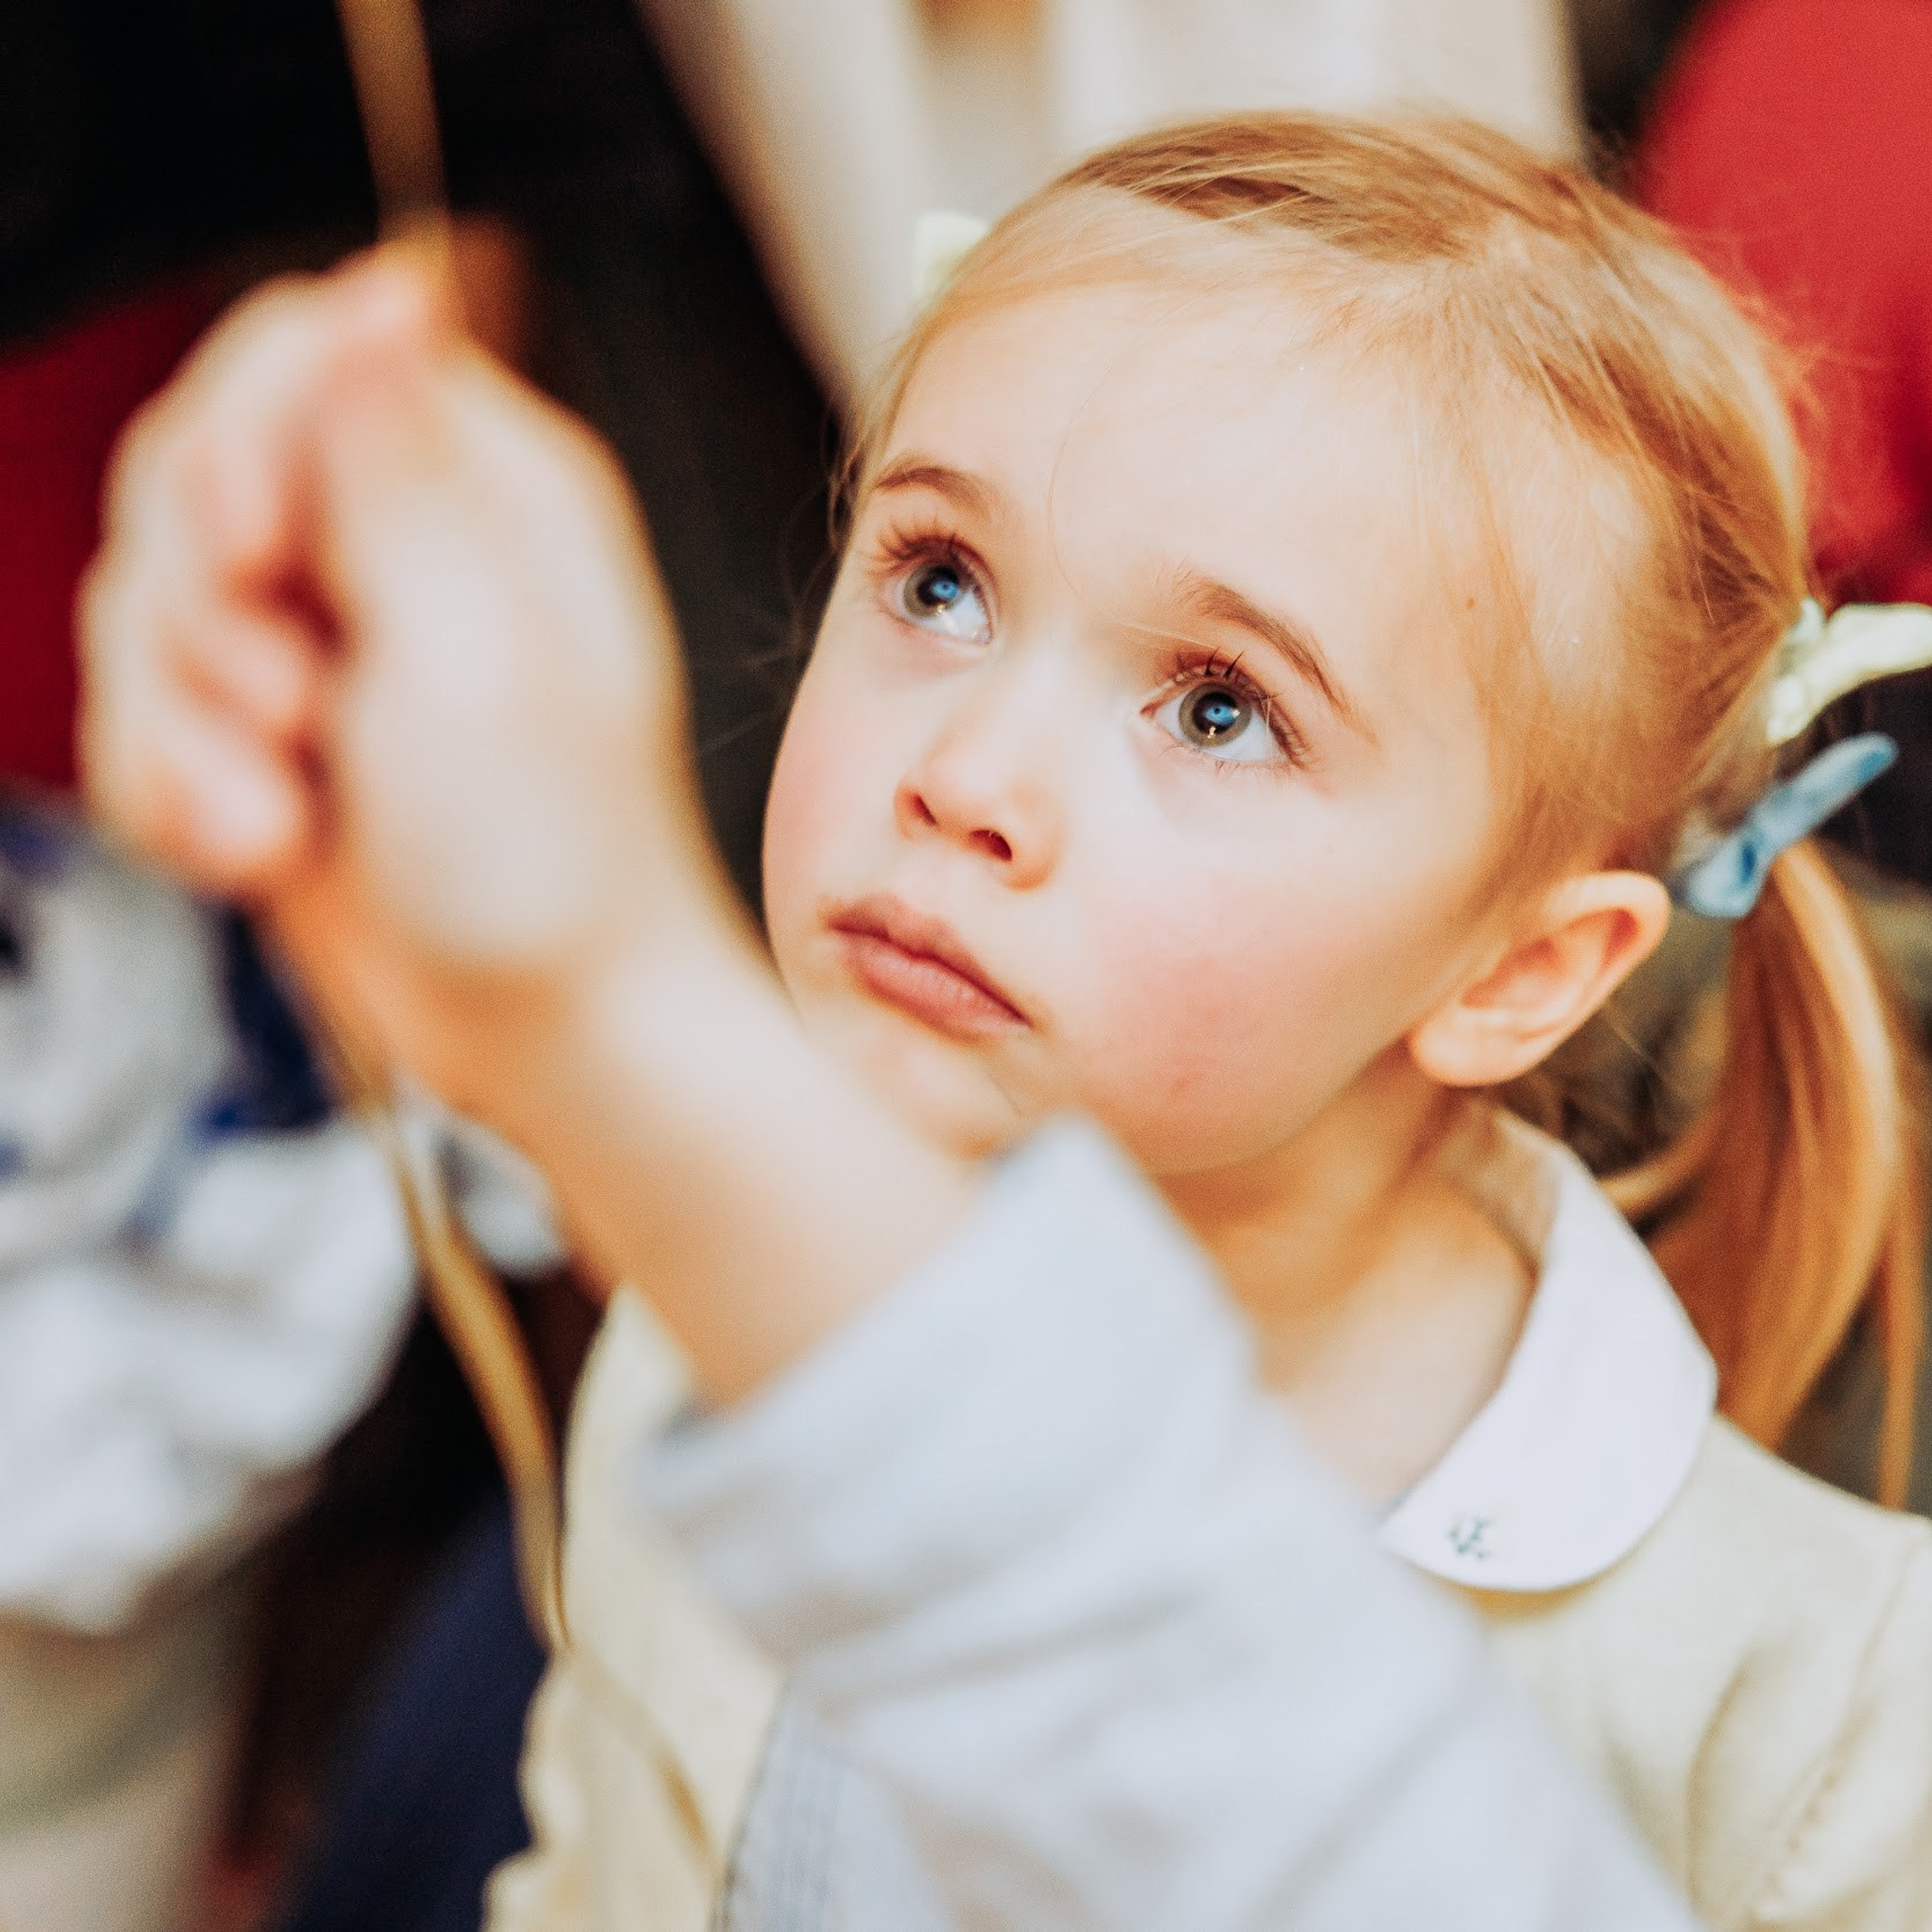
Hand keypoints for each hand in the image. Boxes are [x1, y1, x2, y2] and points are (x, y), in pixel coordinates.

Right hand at [81, 249, 733, 1114]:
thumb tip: (384, 291)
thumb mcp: (475, 644)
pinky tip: (261, 849)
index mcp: (485, 489)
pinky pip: (145, 717)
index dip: (238, 436)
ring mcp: (327, 646)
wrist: (548, 1028)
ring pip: (144, 606)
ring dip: (188, 728)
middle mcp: (400, 548)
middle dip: (200, 606)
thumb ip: (398, 466)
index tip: (257, 549)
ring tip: (287, 816)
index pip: (297, 354)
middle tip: (288, 706)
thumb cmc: (551, 857)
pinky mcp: (269, 738)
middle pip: (189, 476)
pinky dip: (181, 791)